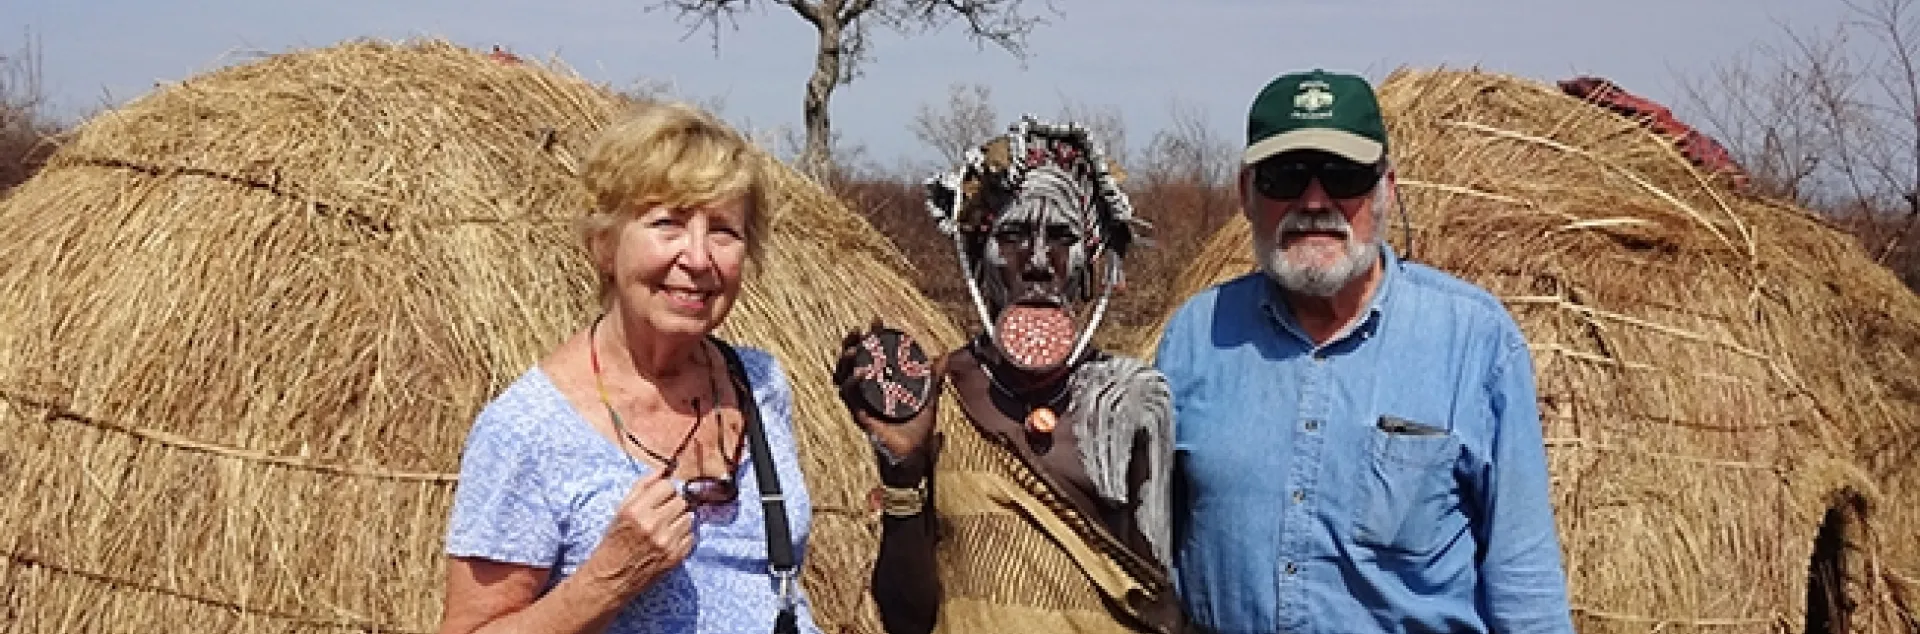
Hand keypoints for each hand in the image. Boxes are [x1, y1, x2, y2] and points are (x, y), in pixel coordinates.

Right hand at [590, 471, 695, 595]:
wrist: (612, 577)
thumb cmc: (615, 541)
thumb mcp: (621, 510)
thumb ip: (642, 487)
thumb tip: (663, 470)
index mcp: (636, 511)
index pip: (667, 486)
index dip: (664, 491)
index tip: (659, 499)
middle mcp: (653, 525)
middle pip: (681, 501)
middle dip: (672, 505)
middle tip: (661, 515)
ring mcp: (667, 542)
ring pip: (689, 517)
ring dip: (679, 520)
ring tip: (665, 529)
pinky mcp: (676, 557)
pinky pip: (692, 536)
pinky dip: (683, 537)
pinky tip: (669, 541)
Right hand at [832, 320, 942, 477]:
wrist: (914, 454)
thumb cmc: (917, 428)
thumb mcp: (928, 396)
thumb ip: (934, 376)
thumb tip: (945, 354)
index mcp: (880, 384)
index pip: (870, 355)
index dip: (871, 337)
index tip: (877, 322)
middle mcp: (867, 391)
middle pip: (851, 362)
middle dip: (852, 343)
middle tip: (859, 330)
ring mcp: (861, 402)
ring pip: (843, 376)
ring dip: (846, 360)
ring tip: (854, 347)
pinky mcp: (859, 414)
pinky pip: (850, 396)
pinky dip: (852, 383)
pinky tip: (859, 373)